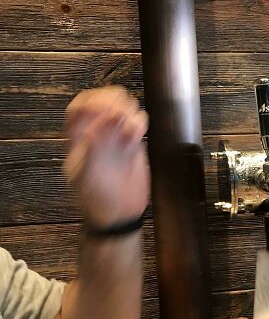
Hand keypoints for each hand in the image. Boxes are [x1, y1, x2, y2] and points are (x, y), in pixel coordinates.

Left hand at [64, 86, 149, 228]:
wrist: (118, 216)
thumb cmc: (96, 200)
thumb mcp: (87, 178)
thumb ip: (92, 152)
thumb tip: (95, 128)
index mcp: (78, 140)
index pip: (78, 109)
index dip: (90, 103)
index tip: (102, 108)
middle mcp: (97, 134)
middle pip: (103, 102)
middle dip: (113, 102)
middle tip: (120, 113)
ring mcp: (115, 138)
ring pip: (122, 108)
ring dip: (128, 111)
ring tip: (130, 128)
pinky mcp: (133, 144)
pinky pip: (138, 123)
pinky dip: (139, 123)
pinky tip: (138, 135)